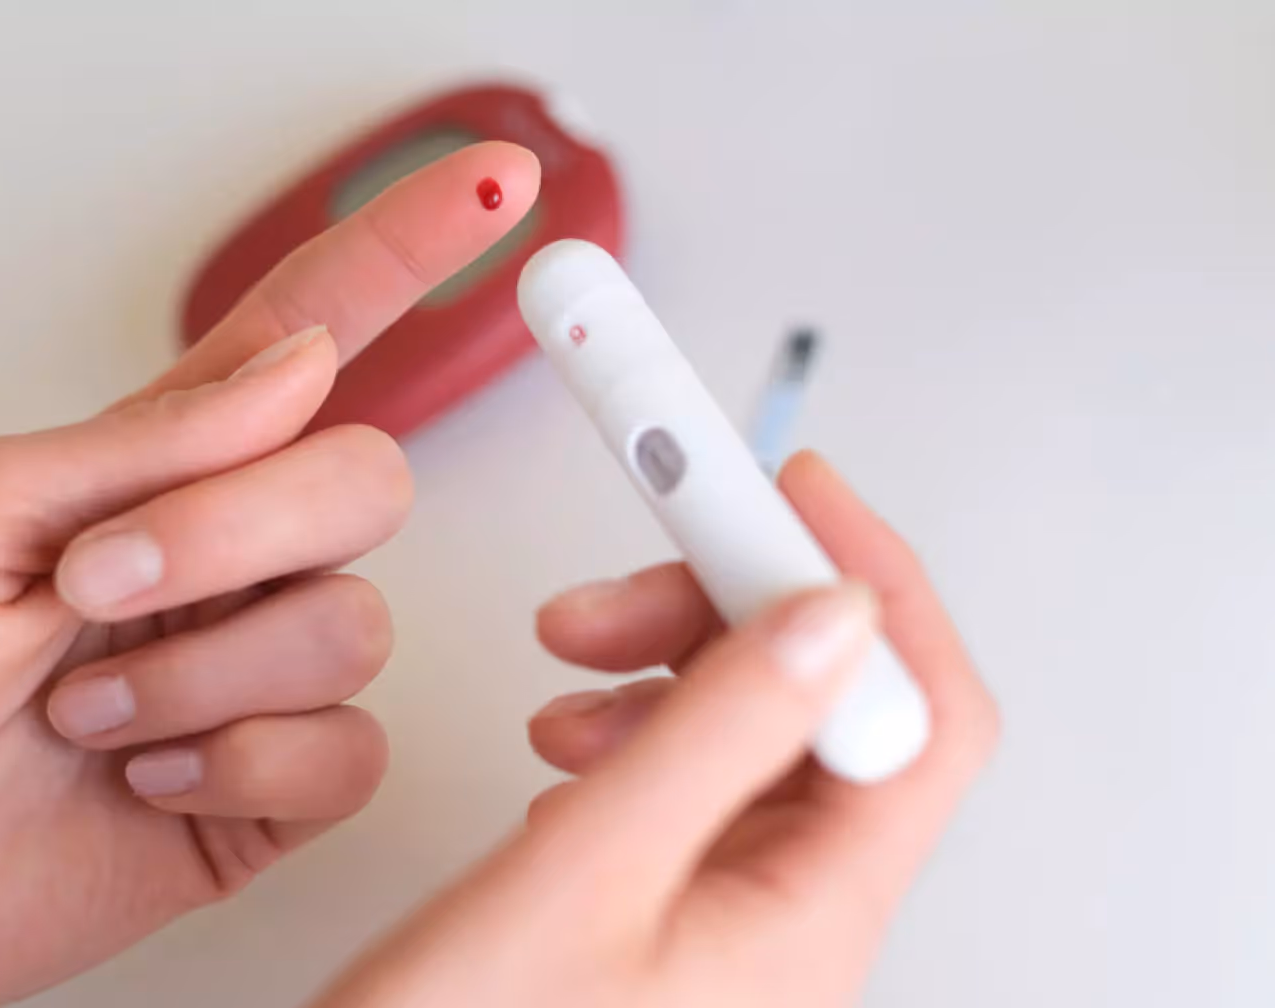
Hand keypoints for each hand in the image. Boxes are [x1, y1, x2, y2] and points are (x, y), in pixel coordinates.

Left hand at [0, 142, 540, 1007]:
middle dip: (235, 534)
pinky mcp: (277, 783)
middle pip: (363, 482)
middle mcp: (235, 560)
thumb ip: (149, 438)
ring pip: (355, 628)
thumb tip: (305, 366)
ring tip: (88, 716)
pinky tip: (148, 779)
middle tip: (101, 587)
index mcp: (164, 468)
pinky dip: (237, 767)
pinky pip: (348, 751)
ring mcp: (262, 671)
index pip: (310, 331)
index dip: (402, 253)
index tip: (493, 184)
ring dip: (197, 677)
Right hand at [311, 451, 998, 1007]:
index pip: (915, 716)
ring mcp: (732, 918)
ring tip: (570, 662)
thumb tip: (832, 614)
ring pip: (750, 736)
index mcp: (810, 916)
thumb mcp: (589, 873)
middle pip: (827, 709)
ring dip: (667, 668)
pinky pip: (692, 782)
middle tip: (633, 577)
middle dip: (727, 615)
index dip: (869, 581)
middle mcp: (792, 919)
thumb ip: (719, 733)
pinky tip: (572, 737)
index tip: (787, 491)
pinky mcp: (669, 911)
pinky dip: (634, 727)